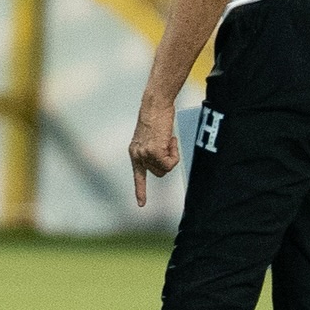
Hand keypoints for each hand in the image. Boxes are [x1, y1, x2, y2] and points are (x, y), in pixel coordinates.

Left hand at [128, 94, 179, 208]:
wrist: (156, 105)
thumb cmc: (157, 116)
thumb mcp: (151, 137)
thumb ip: (153, 150)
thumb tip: (161, 160)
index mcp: (135, 151)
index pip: (137, 175)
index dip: (140, 190)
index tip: (141, 204)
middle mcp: (137, 154)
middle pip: (159, 173)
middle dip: (167, 161)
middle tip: (167, 143)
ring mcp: (144, 154)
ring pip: (165, 169)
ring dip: (171, 156)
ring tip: (167, 139)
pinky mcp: (153, 152)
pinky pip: (170, 164)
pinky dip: (174, 154)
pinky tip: (170, 140)